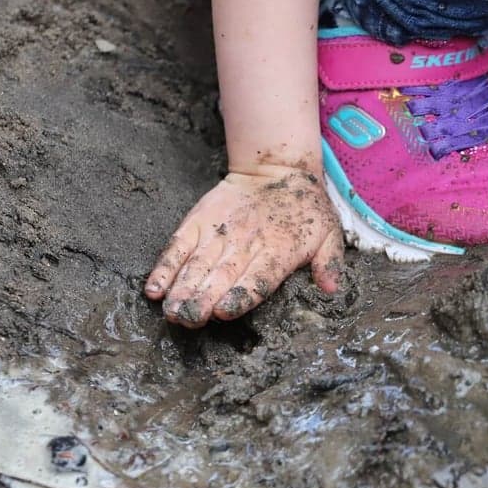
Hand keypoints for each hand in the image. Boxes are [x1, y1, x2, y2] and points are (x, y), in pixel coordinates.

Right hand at [144, 168, 343, 327]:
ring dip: (182, 289)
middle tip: (187, 319)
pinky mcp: (199, 221)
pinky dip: (165, 266)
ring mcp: (219, 232)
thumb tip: (332, 289)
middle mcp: (246, 244)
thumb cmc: (306, 209)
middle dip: (202, 300)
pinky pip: (179, 246)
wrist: (278, 168)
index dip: (239, 295)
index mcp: (279, 251)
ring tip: (170, 311)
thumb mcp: (330, 233)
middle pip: (222, 276)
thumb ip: (330, 263)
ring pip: (198, 264)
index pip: (258, 278)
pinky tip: (154, 288)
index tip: (222, 312)